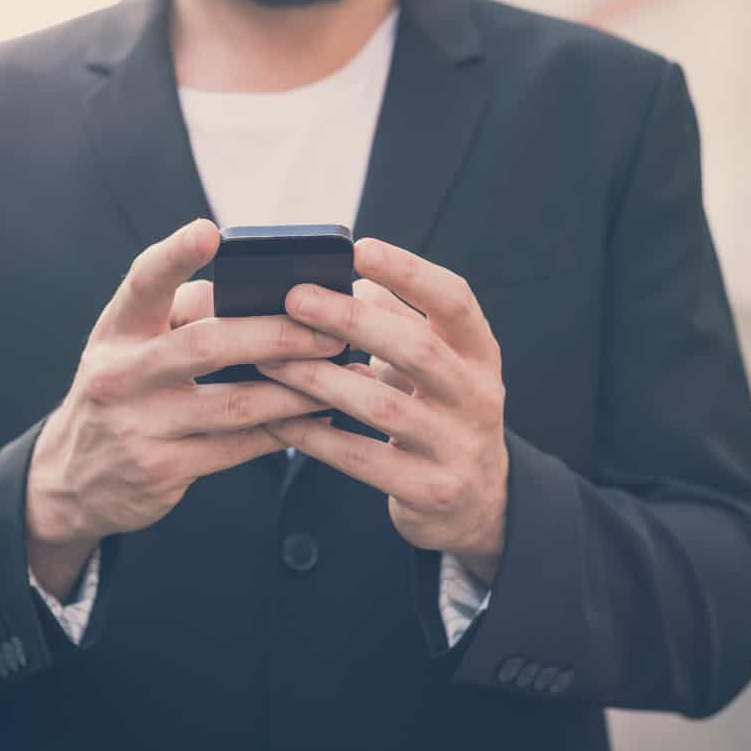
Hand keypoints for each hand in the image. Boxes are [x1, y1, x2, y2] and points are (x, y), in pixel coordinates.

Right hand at [25, 220, 337, 593]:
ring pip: (234, 405)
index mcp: (116, 330)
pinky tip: (316, 418)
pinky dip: (283, 430)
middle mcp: (120, 375)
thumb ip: (182, 313)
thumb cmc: (123, 391)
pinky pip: (237, 448)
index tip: (210, 231)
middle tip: (329, 330)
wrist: (73, 479)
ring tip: (339, 374)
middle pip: (206, 346)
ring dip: (296, 389)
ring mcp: (139, 427)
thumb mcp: (130, 346)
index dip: (175, 254)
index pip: (143, 283)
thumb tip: (262, 291)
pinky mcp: (162, 471)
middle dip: (276, 335)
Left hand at [260, 238, 509, 584]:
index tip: (360, 248)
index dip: (410, 272)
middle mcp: (478, 396)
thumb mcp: (435, 366)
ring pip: (382, 407)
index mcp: (480, 353)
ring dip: (319, 379)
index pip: (455, 300)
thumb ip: (396, 324)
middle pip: (417, 350)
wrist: (478, 501)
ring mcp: (457, 447)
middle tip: (295, 298)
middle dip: (353, 320)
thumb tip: (336, 279)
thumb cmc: (438, 413)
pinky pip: (361, 460)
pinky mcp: (430, 490)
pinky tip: (278, 417)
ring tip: (270, 360)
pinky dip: (315, 436)